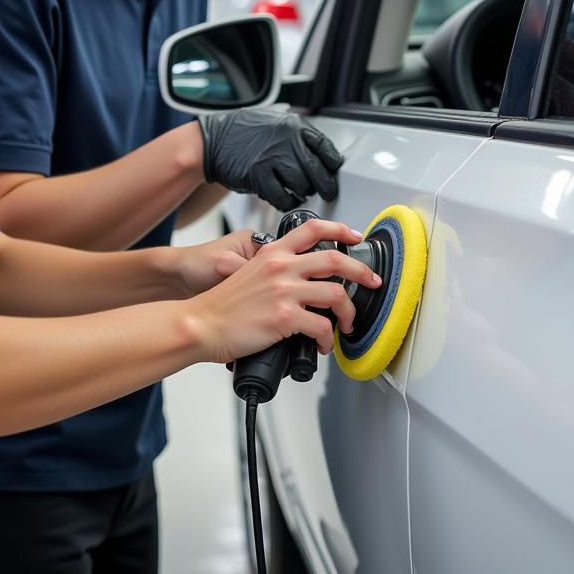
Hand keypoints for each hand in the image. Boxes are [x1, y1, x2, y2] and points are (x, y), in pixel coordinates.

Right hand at [184, 219, 381, 364]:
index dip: (341, 230)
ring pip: (337, 295)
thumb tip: (299, 281)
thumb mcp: (248, 272)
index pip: (313, 229)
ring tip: (347, 324)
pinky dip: (329, 339)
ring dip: (349, 312)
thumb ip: (274, 270)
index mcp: (272, 253)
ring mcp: (284, 291)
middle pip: (336, 260)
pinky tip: (323, 345)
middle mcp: (281, 266)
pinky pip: (323, 327)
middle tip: (371, 282)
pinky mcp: (285, 317)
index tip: (355, 237)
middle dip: (362, 271)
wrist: (202, 323)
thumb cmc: (222, 305)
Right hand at [198, 109, 342, 210]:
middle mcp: (286, 141)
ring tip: (299, 192)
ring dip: (303, 193)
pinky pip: (282, 197)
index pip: (325, 147)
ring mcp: (272, 159)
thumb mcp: (275, 121)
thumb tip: (319, 153)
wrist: (213, 140)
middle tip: (326, 191)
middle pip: (317, 170)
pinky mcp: (258, 176)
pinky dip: (286, 202)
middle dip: (325, 185)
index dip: (332, 163)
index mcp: (293, 125)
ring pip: (301, 185)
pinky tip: (285, 199)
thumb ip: (296, 135)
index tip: (333, 170)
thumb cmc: (243, 131)